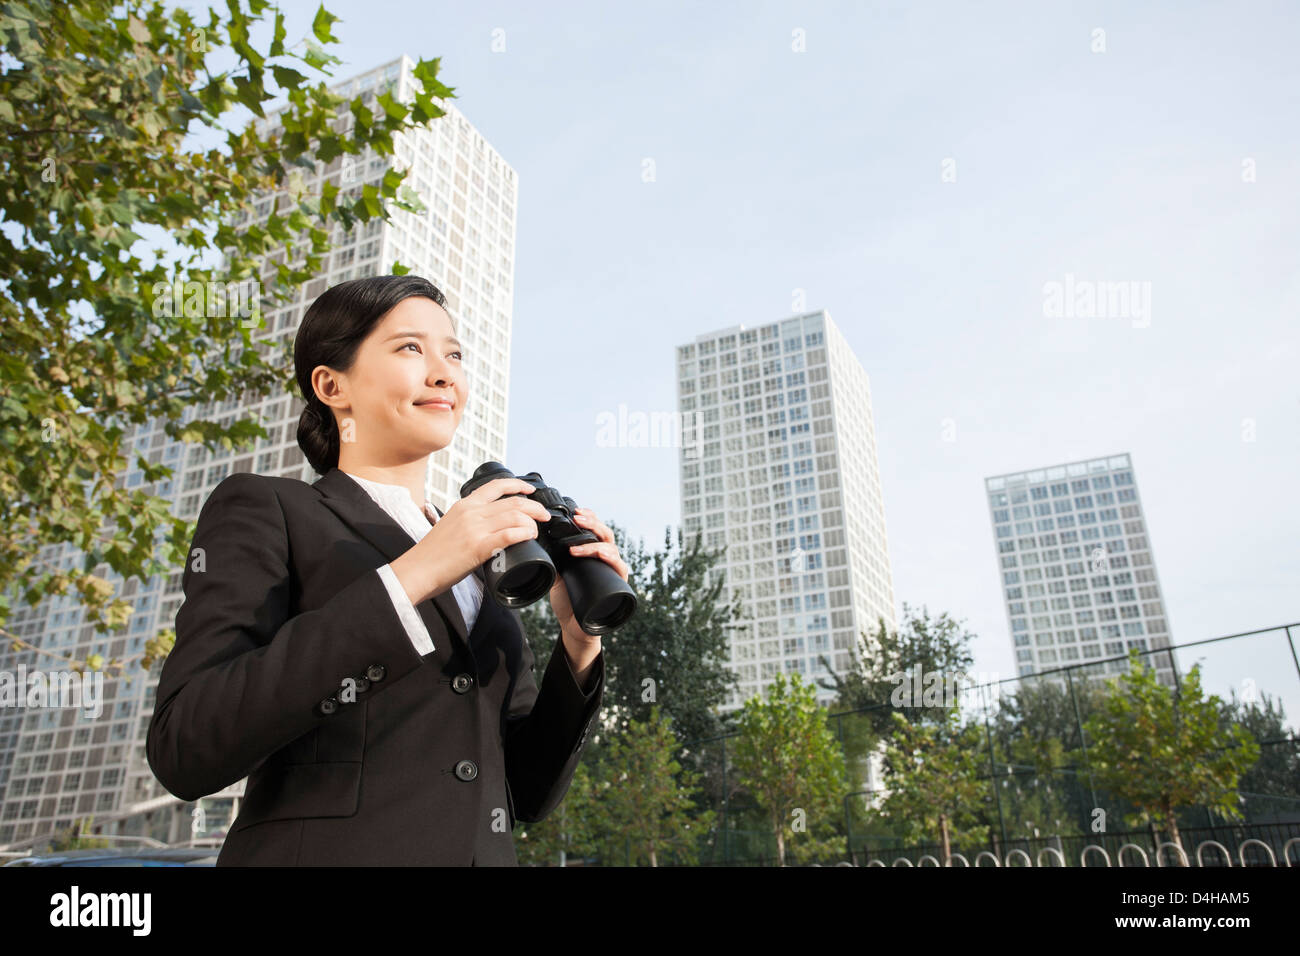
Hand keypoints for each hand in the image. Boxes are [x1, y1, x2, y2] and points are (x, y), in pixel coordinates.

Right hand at [388, 477, 550, 604]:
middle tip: (544, 516)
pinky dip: (524, 533)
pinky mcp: (477, 547)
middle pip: (512, 502)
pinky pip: (509, 534)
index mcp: (464, 505)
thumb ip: (468, 521)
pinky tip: (530, 537)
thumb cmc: (432, 554)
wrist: (417, 570)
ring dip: (532, 522)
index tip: (530, 490)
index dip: (518, 485)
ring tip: (537, 530)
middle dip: (534, 507)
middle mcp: (471, 512)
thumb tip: (488, 526)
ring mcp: (474, 528)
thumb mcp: (450, 525)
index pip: (495, 486)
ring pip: (515, 516)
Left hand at [549, 506, 629, 638]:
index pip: (595, 529)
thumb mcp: (555, 575)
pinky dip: (609, 558)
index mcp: (593, 553)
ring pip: (611, 547)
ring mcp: (613, 570)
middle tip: (577, 519)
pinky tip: (599, 554)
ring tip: (574, 548)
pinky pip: (619, 566)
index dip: (589, 517)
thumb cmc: (568, 599)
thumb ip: (551, 560)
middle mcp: (606, 559)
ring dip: (593, 544)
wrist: (573, 625)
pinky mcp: (618, 584)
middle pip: (605, 533)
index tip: (576, 511)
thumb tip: (538, 545)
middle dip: (592, 523)